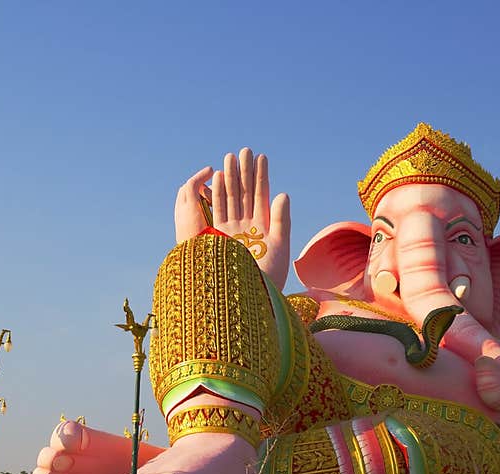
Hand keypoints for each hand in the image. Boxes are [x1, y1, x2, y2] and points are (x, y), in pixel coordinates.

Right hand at [174, 148, 291, 289]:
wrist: (249, 297)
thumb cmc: (269, 277)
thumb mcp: (280, 246)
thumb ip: (281, 220)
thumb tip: (283, 194)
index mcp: (265, 227)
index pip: (262, 195)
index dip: (262, 176)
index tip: (262, 157)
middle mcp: (248, 227)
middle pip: (245, 193)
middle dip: (245, 172)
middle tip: (244, 150)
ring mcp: (233, 231)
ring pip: (231, 199)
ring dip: (230, 178)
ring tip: (231, 157)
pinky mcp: (219, 237)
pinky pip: (217, 211)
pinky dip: (218, 195)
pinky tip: (217, 177)